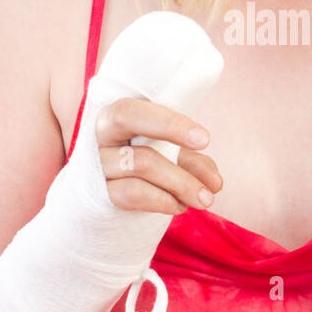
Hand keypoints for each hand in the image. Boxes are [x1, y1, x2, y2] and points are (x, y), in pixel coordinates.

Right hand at [96, 97, 222, 214]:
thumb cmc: (148, 164)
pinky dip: (163, 200)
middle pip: (125, 116)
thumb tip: (214, 183)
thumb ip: (193, 162)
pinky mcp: (99, 193)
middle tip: (210, 166)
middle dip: (171, 131)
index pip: (136, 106)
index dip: (169, 121)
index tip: (204, 140)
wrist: (112, 195)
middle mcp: (102, 132)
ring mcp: (98, 162)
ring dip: (181, 182)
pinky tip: (179, 205)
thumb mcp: (172, 156)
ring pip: (140, 161)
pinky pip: (133, 193)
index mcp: (122, 112)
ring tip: (205, 198)